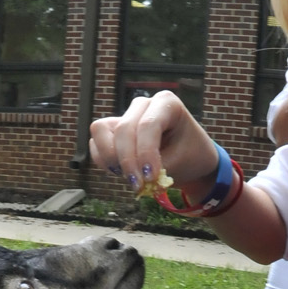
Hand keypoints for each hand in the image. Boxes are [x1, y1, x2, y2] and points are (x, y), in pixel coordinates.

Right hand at [89, 92, 218, 195]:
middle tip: (138, 185)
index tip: (150, 178)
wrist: (191, 158)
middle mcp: (144, 104)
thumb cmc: (189, 156)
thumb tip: (131, 176)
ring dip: (111, 158)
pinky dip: (104, 160)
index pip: (148, 125)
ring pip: (101, 131)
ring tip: (131, 177)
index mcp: (167, 103)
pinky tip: (122, 172)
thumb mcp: (179, 162)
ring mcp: (125, 115)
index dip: (145, 152)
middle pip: (123, 129)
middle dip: (127, 160)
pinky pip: (96, 143)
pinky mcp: (112, 130)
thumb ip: (154, 168)